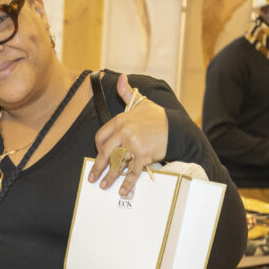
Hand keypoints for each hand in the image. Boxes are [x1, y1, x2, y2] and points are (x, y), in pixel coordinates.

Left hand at [89, 74, 168, 194]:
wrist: (176, 128)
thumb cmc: (157, 117)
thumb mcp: (141, 103)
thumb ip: (126, 93)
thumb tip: (120, 77)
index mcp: (120, 121)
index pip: (100, 137)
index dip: (98, 148)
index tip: (98, 156)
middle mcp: (124, 132)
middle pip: (105, 153)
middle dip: (98, 167)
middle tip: (92, 177)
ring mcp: (133, 145)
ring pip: (117, 164)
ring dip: (109, 177)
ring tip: (103, 186)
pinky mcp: (144, 155)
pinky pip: (133, 171)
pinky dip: (127, 183)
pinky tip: (122, 191)